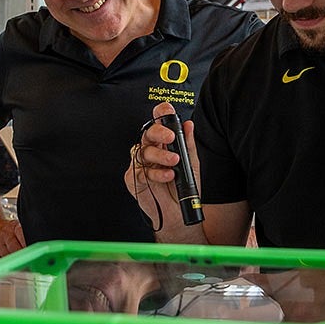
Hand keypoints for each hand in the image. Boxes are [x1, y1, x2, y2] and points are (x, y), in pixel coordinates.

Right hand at [124, 102, 197, 232]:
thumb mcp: (191, 163)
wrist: (180, 213)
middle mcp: (150, 152)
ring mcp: (140, 165)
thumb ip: (188, 144)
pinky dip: (155, 173)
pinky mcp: (134, 180)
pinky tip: (167, 175)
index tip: (166, 109)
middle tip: (170, 137)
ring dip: (160, 156)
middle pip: (148, 134)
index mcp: (163, 145)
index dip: (160, 114)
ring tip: (175, 162)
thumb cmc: (183, 188)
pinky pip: (140, 171)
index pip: (158, 124)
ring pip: (144, 152)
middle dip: (159, 132)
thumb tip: (189, 124)